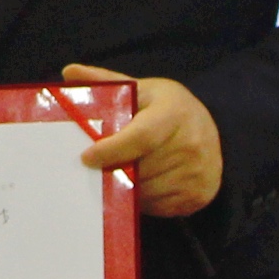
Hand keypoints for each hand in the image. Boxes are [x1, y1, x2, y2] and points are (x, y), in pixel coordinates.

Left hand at [64, 64, 224, 218]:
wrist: (208, 129)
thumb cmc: (166, 108)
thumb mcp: (141, 90)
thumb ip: (105, 82)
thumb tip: (69, 72)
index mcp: (173, 112)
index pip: (140, 137)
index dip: (111, 150)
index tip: (86, 157)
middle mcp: (191, 142)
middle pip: (141, 168)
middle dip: (114, 170)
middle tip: (96, 170)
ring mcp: (198, 172)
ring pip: (148, 191)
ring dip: (127, 187)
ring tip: (120, 174)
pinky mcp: (200, 194)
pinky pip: (159, 206)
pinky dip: (143, 200)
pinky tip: (140, 184)